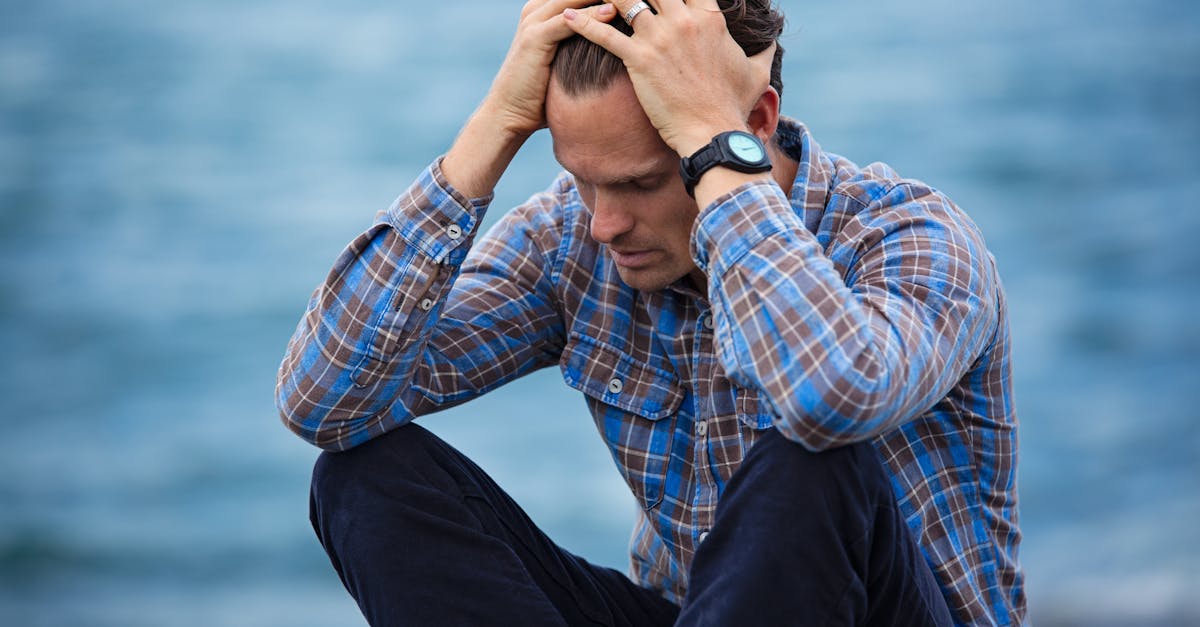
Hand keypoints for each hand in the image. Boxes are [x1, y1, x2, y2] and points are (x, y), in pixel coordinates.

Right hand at [483, 0, 618, 138]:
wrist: (509, 113)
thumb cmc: (541, 92)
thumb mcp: (565, 59)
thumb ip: (582, 43)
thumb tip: (617, 44)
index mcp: (544, 10)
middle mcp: (536, 9)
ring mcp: (533, 21)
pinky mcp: (534, 37)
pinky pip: (568, 20)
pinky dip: (591, 16)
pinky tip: (613, 14)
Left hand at [563, 0, 775, 155]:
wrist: (713, 133)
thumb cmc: (733, 106)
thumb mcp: (756, 74)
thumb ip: (763, 52)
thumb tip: (772, 44)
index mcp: (709, 19)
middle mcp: (684, 21)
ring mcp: (660, 38)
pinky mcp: (639, 60)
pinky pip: (604, 34)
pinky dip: (582, 23)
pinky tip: (566, 17)